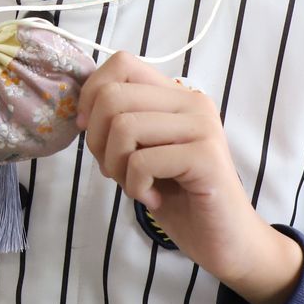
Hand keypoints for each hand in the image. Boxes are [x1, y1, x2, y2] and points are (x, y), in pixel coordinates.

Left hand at [77, 52, 302, 303]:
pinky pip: (141, 162)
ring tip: (136, 185)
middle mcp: (193, 101)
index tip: (92, 132)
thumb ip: (118, 123)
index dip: (92, 96)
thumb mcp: (139, 152)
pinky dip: (135, 187)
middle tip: (116, 170)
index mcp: (176, 94)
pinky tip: (153, 199)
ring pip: (123, 127)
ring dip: (115, 166)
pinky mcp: (205, 156)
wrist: (224, 240)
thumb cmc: (177, 197)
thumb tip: (79, 110)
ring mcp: (202, 126)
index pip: (121, 64)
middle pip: (113, 96)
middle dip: (97, 140)